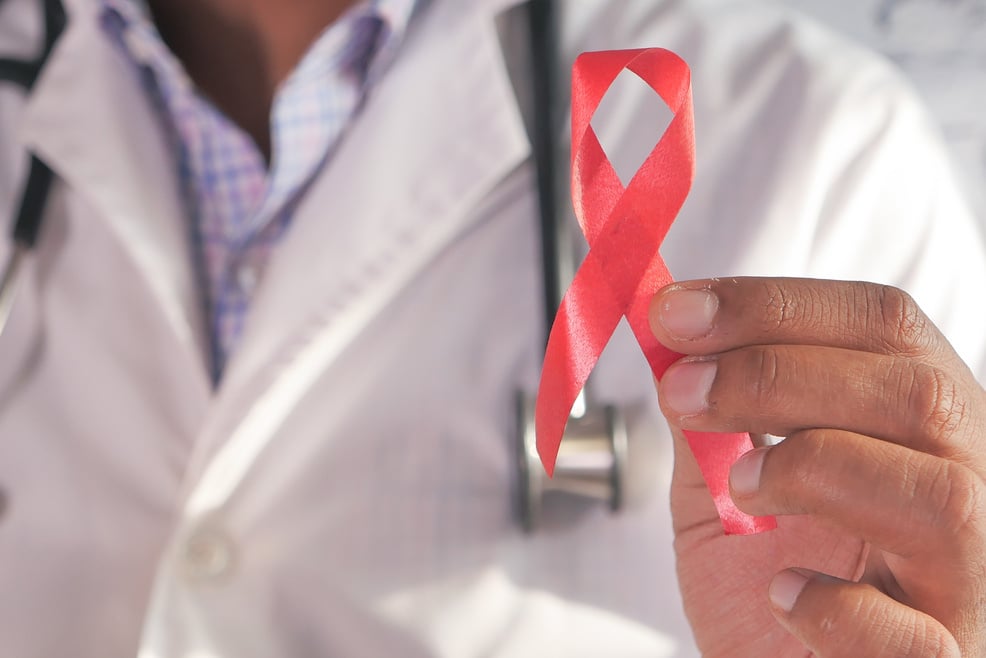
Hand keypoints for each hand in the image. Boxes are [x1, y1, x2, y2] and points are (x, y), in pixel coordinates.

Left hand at [649, 277, 985, 656]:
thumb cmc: (765, 596)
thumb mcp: (723, 493)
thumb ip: (710, 423)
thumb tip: (670, 340)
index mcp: (911, 434)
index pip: (884, 328)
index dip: (777, 304)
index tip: (677, 311)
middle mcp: (964, 493)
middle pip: (918, 394)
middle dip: (777, 372)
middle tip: (682, 389)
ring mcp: (965, 586)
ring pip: (943, 496)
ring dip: (815, 467)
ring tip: (740, 486)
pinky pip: (918, 639)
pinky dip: (840, 608)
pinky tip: (784, 595)